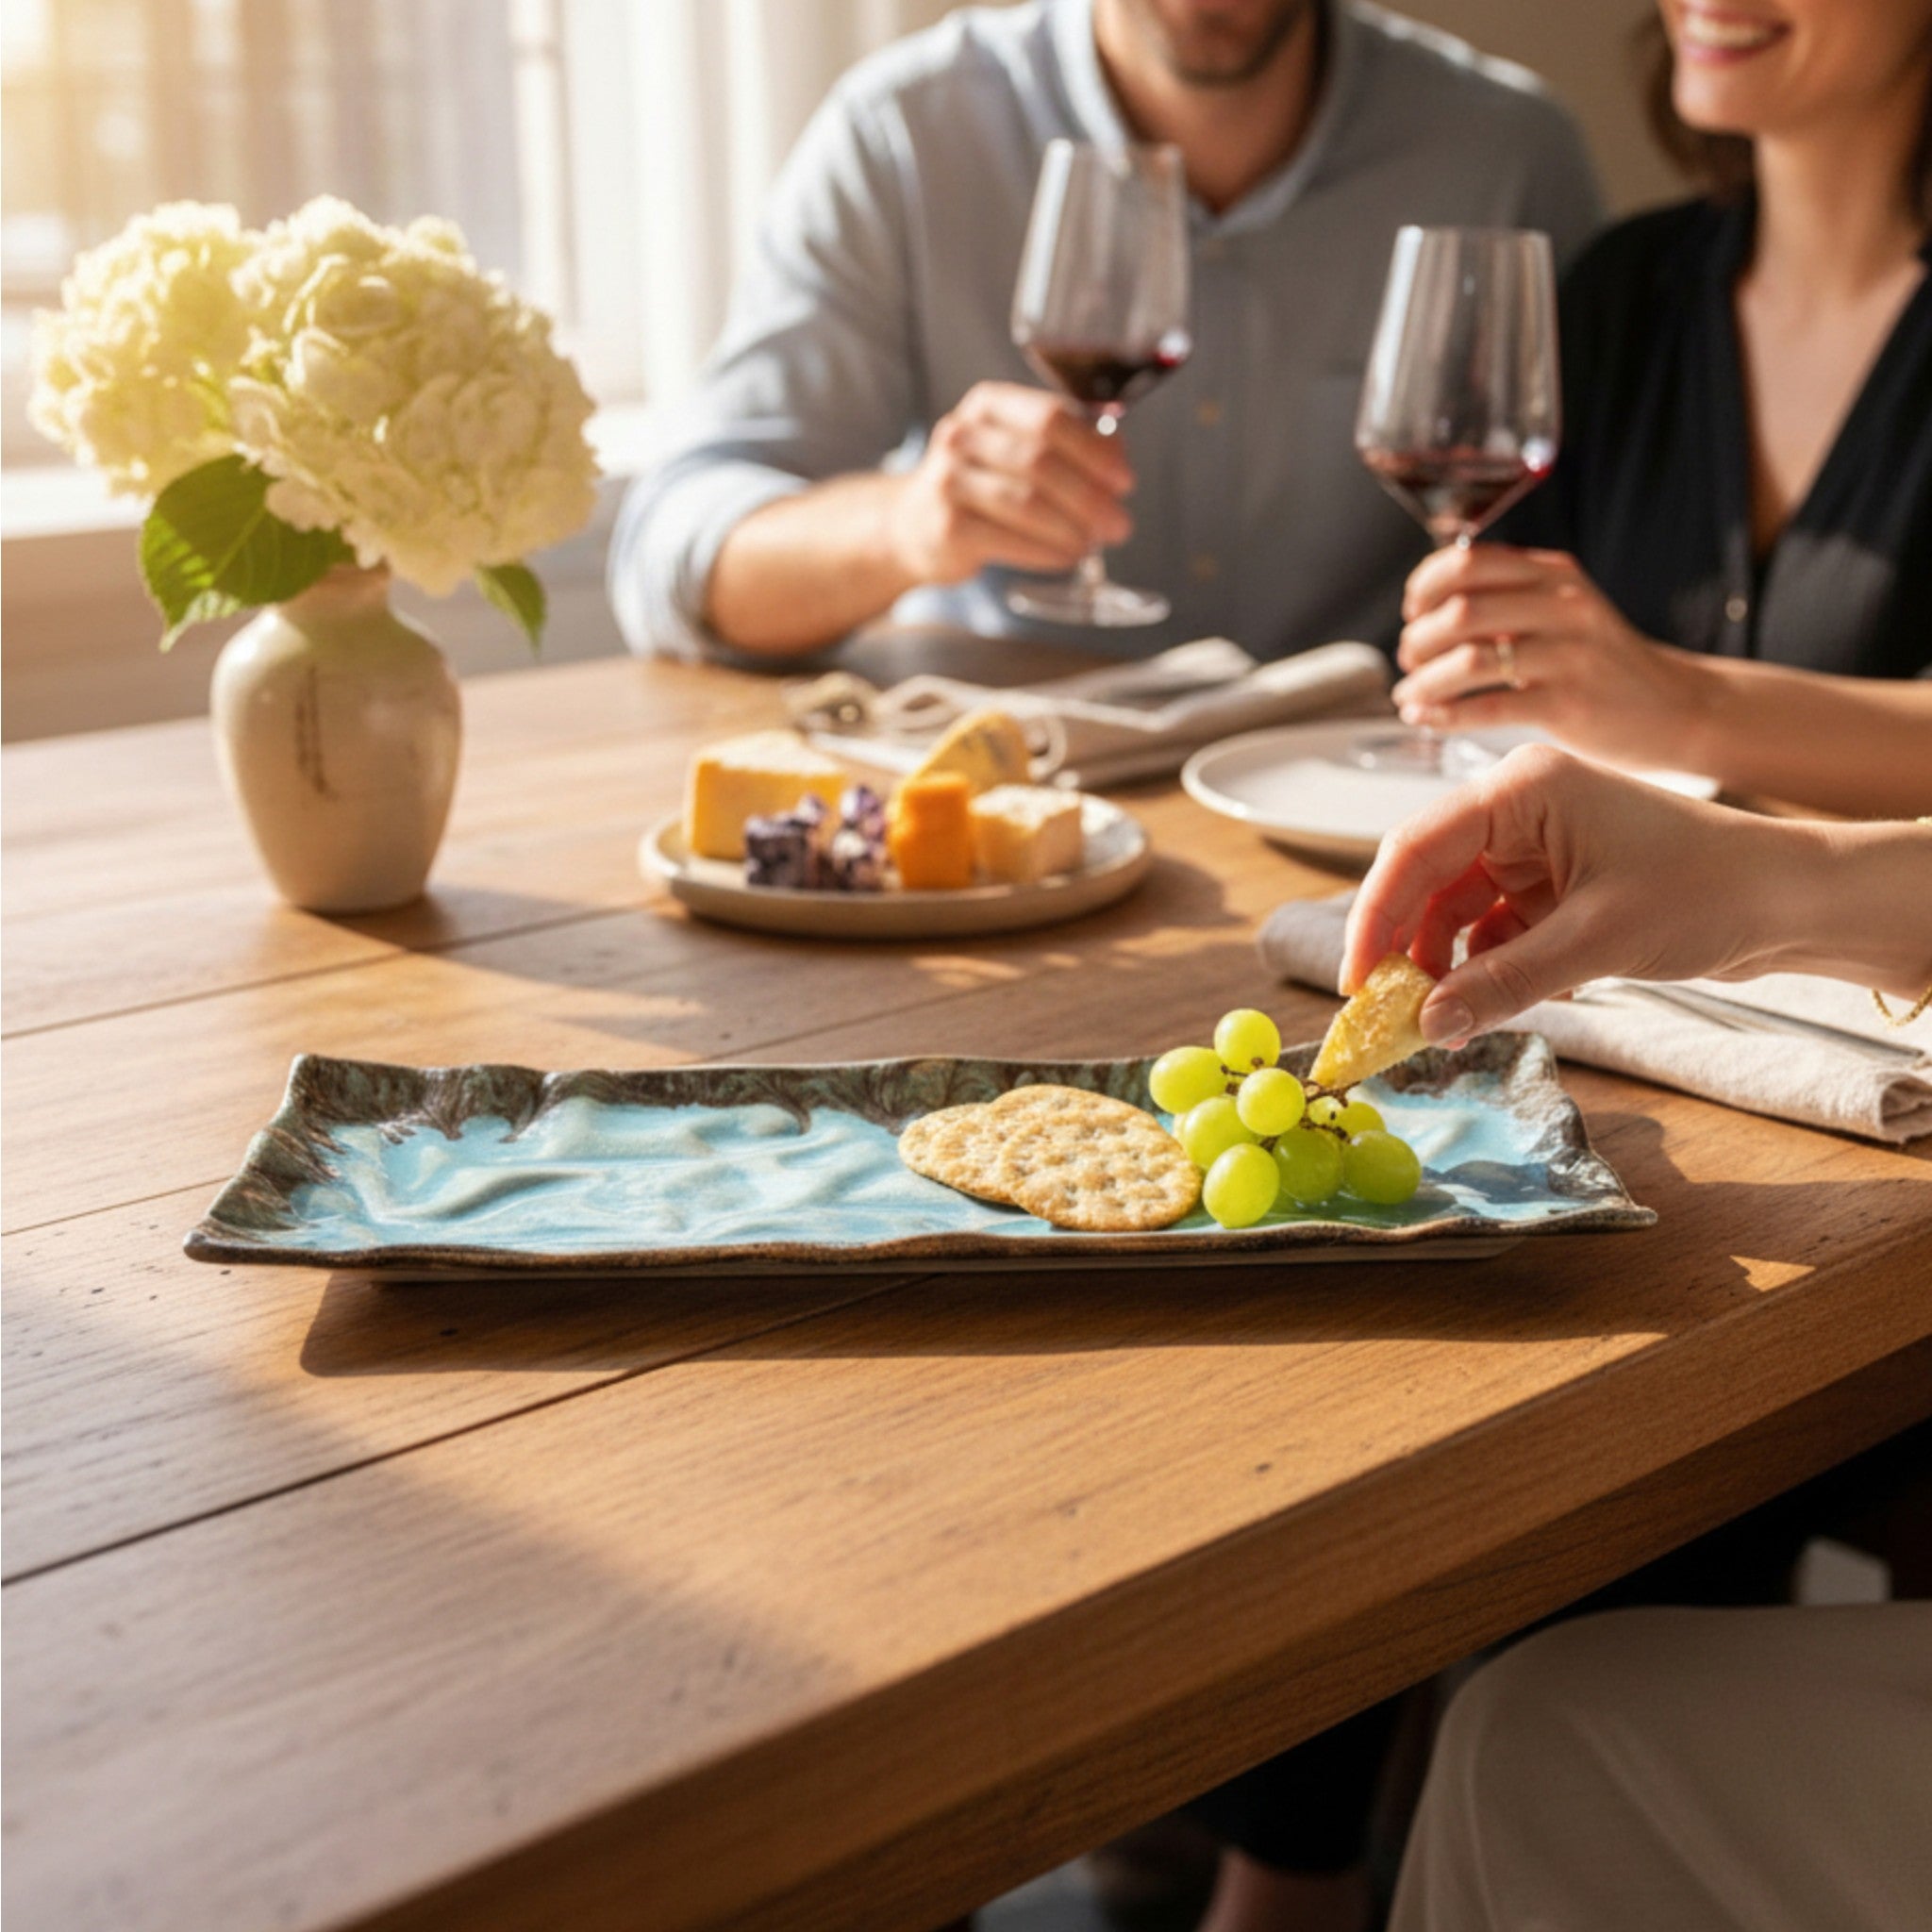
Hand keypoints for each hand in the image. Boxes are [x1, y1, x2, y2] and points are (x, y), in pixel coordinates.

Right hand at [887, 382, 1132, 585]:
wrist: (914, 524)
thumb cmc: (981, 483)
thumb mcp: (1016, 449)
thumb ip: (1067, 446)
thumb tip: (1118, 462)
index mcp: (988, 404)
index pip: (1051, 418)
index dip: (1096, 451)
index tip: (1125, 481)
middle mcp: (962, 435)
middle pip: (1041, 462)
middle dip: (1091, 497)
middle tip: (1119, 525)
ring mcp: (949, 480)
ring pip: (1028, 503)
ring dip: (1073, 528)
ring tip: (1095, 544)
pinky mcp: (948, 527)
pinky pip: (1011, 540)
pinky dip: (1048, 551)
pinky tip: (1068, 556)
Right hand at [1342, 745, 1798, 1044]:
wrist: (1794, 901)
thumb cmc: (1710, 891)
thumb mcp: (1598, 941)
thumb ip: (1503, 982)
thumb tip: (1426, 1025)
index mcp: (1521, 787)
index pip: (1415, 847)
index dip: (1373, 917)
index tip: (1356, 982)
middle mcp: (1517, 808)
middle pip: (1424, 878)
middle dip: (1401, 947)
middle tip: (1383, 1013)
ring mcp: (1534, 847)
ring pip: (1452, 909)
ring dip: (1439, 965)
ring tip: (1433, 1021)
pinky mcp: (1552, 885)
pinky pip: (1489, 929)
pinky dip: (1478, 969)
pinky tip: (1478, 1007)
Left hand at [1394, 545, 1710, 771]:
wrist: (1677, 707)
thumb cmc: (1603, 664)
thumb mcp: (1563, 611)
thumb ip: (1509, 600)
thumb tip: (1429, 609)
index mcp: (1554, 573)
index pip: (1467, 562)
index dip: (1423, 588)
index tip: (1411, 613)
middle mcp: (1563, 604)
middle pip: (1461, 609)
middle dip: (1418, 639)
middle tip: (1408, 661)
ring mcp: (1570, 654)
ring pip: (1471, 660)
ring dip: (1425, 680)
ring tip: (1409, 696)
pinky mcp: (1571, 703)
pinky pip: (1490, 706)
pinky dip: (1445, 713)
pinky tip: (1426, 718)